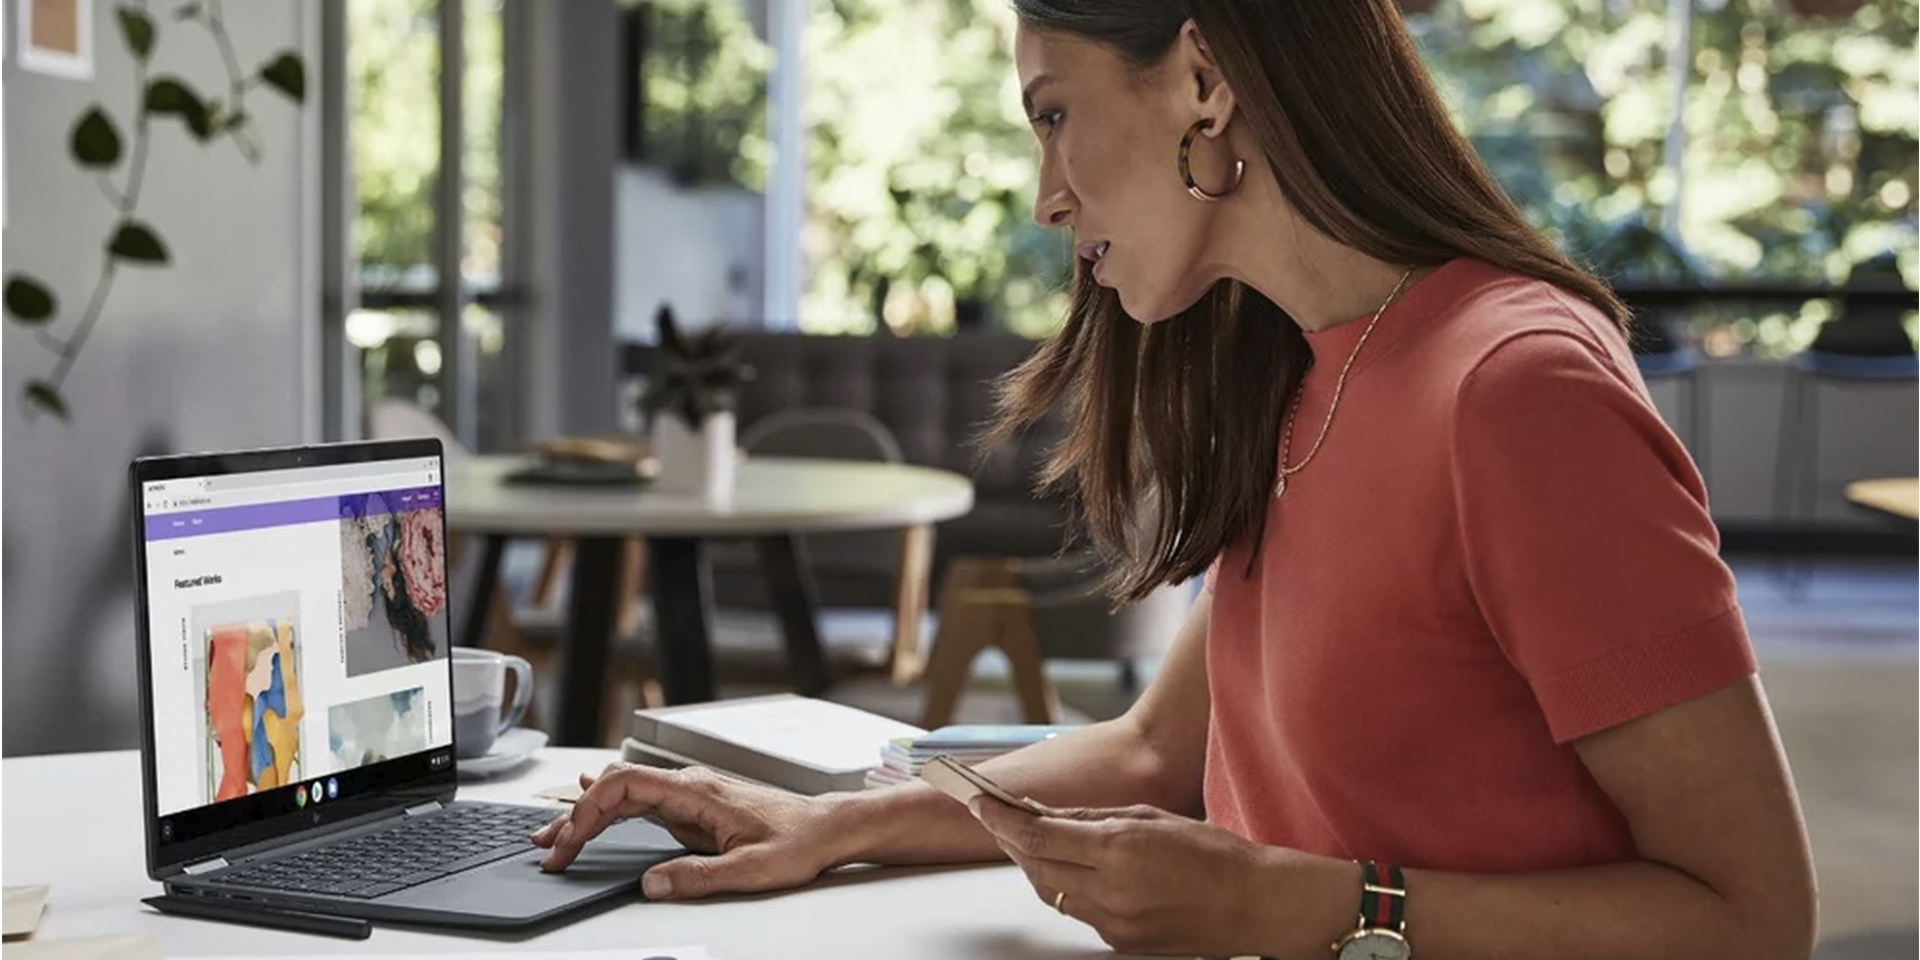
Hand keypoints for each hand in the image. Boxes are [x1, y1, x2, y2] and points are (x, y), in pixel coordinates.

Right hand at [531, 763, 847, 900]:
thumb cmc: (799, 841)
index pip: (624, 788)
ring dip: (589, 814)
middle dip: (576, 817)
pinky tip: (594, 811)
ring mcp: (692, 795)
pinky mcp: (696, 808)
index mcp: (697, 792)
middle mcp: (690, 786)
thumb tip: (650, 884)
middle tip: (549, 850)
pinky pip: (643, 802)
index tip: (569, 845)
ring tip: (555, 837)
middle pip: (616, 788)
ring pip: (626, 794)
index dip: (587, 813)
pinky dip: (611, 811)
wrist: (828, 828)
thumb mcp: (750, 870)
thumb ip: (698, 877)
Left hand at [970, 797, 1353, 957]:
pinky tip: (1066, 868)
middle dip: (1011, 839)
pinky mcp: (1120, 942)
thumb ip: (1093, 816)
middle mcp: (1109, 891)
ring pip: (1050, 892)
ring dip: (1033, 865)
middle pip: (1035, 865)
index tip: (980, 801)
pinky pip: (1077, 911)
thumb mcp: (1150, 817)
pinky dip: (1064, 887)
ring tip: (1026, 839)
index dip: (1001, 818)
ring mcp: (1113, 922)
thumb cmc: (1214, 854)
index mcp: (1118, 850)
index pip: (1038, 835)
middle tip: (996, 816)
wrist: (1255, 904)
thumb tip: (1048, 813)